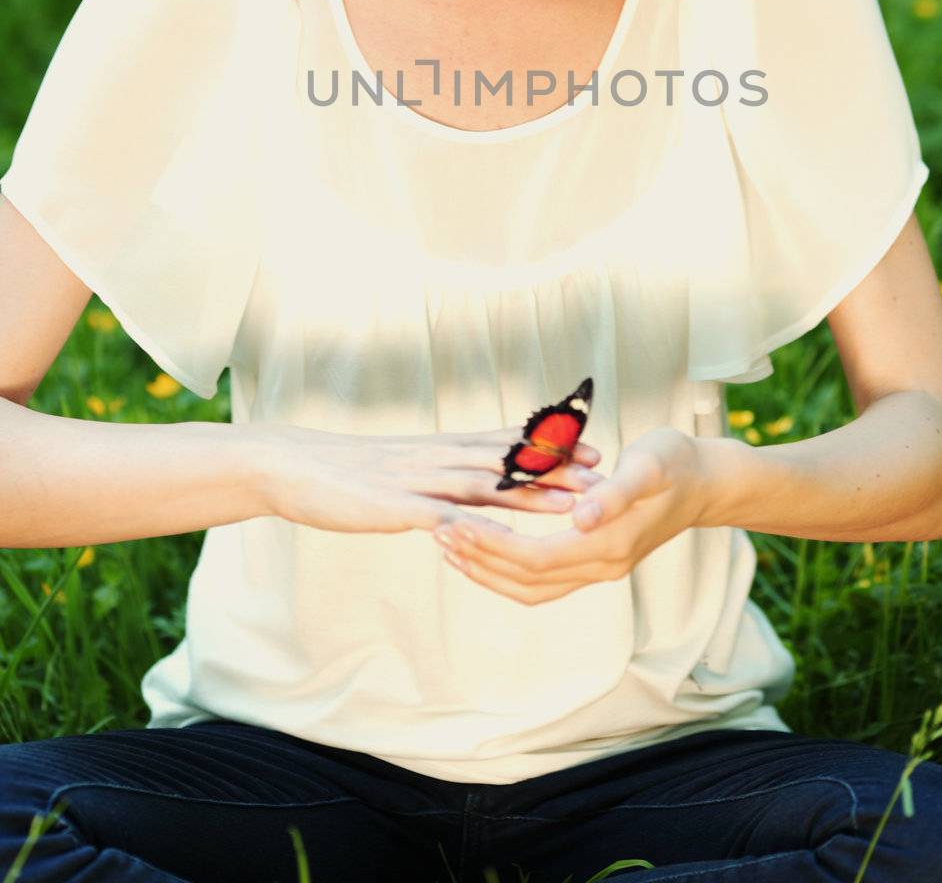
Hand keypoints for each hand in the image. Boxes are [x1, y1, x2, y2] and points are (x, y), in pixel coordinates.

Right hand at [252, 420, 603, 535]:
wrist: (297, 466)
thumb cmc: (350, 472)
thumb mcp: (406, 466)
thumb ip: (441, 474)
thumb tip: (472, 488)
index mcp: (444, 450)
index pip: (507, 443)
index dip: (552, 447)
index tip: (593, 449)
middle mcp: (440, 458)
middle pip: (509, 461)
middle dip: (559, 467)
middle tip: (605, 471)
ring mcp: (420, 481)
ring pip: (487, 485)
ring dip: (534, 494)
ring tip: (575, 502)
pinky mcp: (396, 506)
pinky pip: (439, 515)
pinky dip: (470, 524)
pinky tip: (498, 536)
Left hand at [431, 425, 706, 603]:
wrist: (707, 481)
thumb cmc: (676, 462)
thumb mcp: (649, 465)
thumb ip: (614, 492)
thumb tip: (579, 517)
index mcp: (608, 544)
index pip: (534, 558)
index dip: (489, 546)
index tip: (454, 522)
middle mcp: (601, 566)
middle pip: (525, 581)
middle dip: (478, 560)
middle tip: (437, 531)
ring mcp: (600, 568)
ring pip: (532, 588)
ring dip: (488, 571)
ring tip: (450, 546)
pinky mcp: (597, 560)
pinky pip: (543, 579)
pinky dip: (509, 569)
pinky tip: (486, 548)